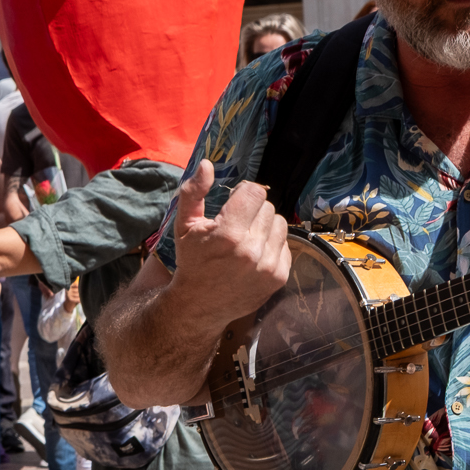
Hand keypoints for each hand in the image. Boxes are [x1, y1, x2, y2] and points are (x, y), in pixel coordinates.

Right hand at [169, 160, 290, 324]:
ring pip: (280, 224)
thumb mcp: (184, 226)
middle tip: (237, 226)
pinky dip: (272, 245)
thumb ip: (193, 193)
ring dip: (265, 227)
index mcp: (228, 233)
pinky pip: (286, 244)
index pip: (255, 192)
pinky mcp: (279, 277)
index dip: (243, 195)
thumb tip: (207, 165)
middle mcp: (251, 250)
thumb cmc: (192, 261)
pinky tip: (254, 254)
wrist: (200, 305)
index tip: (233, 205)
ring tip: (247, 239)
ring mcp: (268, 265)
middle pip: (268, 207)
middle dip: (253, 211)